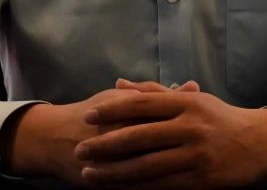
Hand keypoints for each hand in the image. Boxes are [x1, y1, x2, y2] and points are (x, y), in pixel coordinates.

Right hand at [0, 80, 198, 183]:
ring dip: (173, 171)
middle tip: (212, 152)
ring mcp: (112, 161)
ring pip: (149, 169)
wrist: (54, 139)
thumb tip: (193, 87)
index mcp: (126, 112)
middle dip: (186, 150)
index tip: (212, 126)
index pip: (165, 116)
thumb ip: (157, 93)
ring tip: (198, 172)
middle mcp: (120, 135)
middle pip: (160, 144)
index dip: (190, 122)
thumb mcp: (123, 98)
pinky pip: (134, 188)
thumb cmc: (94, 113)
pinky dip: (153, 188)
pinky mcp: (105, 183)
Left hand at [73, 89, 266, 188]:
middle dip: (105, 145)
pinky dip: (136, 188)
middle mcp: (190, 127)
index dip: (112, 110)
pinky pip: (161, 185)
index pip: (142, 104)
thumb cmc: (219, 118)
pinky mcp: (200, 179)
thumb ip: (154, 93)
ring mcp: (195, 154)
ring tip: (90, 174)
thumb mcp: (192, 99)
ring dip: (115, 171)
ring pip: (147, 165)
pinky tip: (117, 189)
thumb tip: (119, 84)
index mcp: (186, 103)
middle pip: (139, 136)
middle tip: (80, 150)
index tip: (88, 116)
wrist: (258, 144)